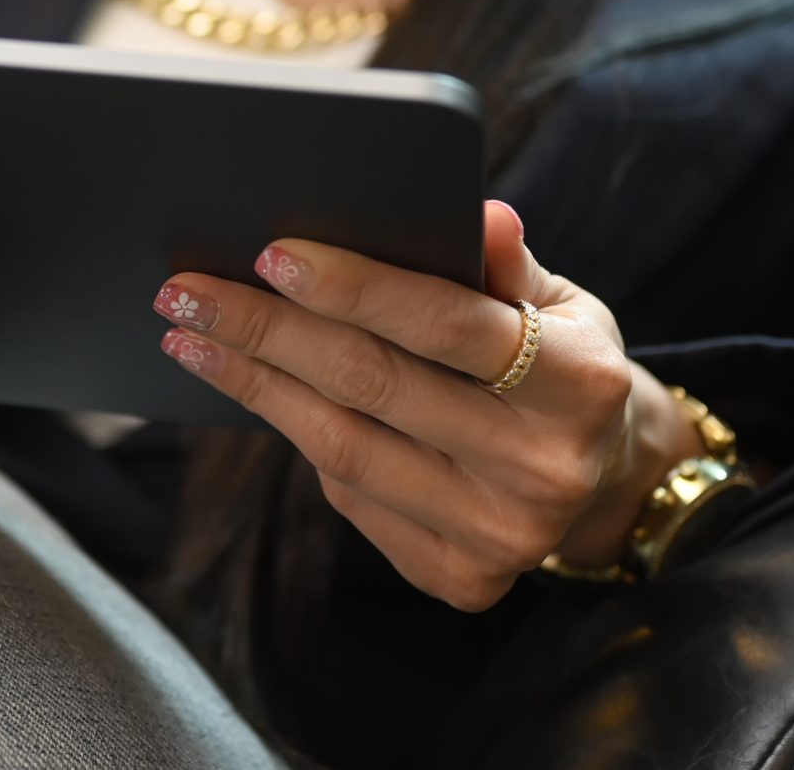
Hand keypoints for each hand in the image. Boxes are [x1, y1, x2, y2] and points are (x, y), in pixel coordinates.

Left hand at [155, 203, 705, 608]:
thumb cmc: (560, 364)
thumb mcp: (561, 304)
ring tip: (191, 335)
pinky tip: (255, 389)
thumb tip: (477, 214)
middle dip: (269, 331)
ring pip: (344, 448)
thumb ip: (508, 263)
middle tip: (188, 290)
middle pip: (375, 386)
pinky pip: (350, 499)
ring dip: (255, 385)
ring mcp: (500, 535)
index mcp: (582, 385)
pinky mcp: (460, 578)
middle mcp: (543, 470)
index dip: (355, 288)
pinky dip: (296, 434)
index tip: (270, 253)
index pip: (448, 325)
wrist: (605, 479)